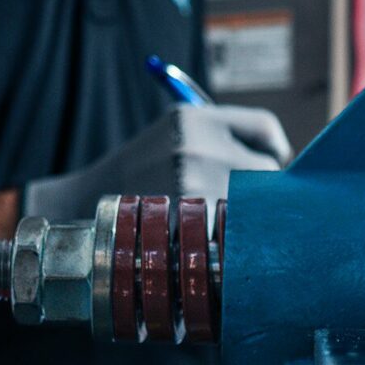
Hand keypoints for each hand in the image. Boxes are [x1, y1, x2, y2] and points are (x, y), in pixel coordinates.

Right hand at [22, 105, 290, 221]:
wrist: (80, 208)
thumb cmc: (138, 177)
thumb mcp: (173, 137)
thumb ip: (221, 142)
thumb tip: (283, 165)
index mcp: (195, 118)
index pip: (264, 129)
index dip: (274, 151)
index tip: (272, 167)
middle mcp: (196, 146)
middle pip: (267, 171)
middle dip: (264, 191)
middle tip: (248, 206)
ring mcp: (191, 186)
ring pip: (255, 207)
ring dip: (249, 220)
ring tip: (224, 227)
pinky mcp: (184, 226)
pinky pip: (233, 237)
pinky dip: (231, 245)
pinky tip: (212, 246)